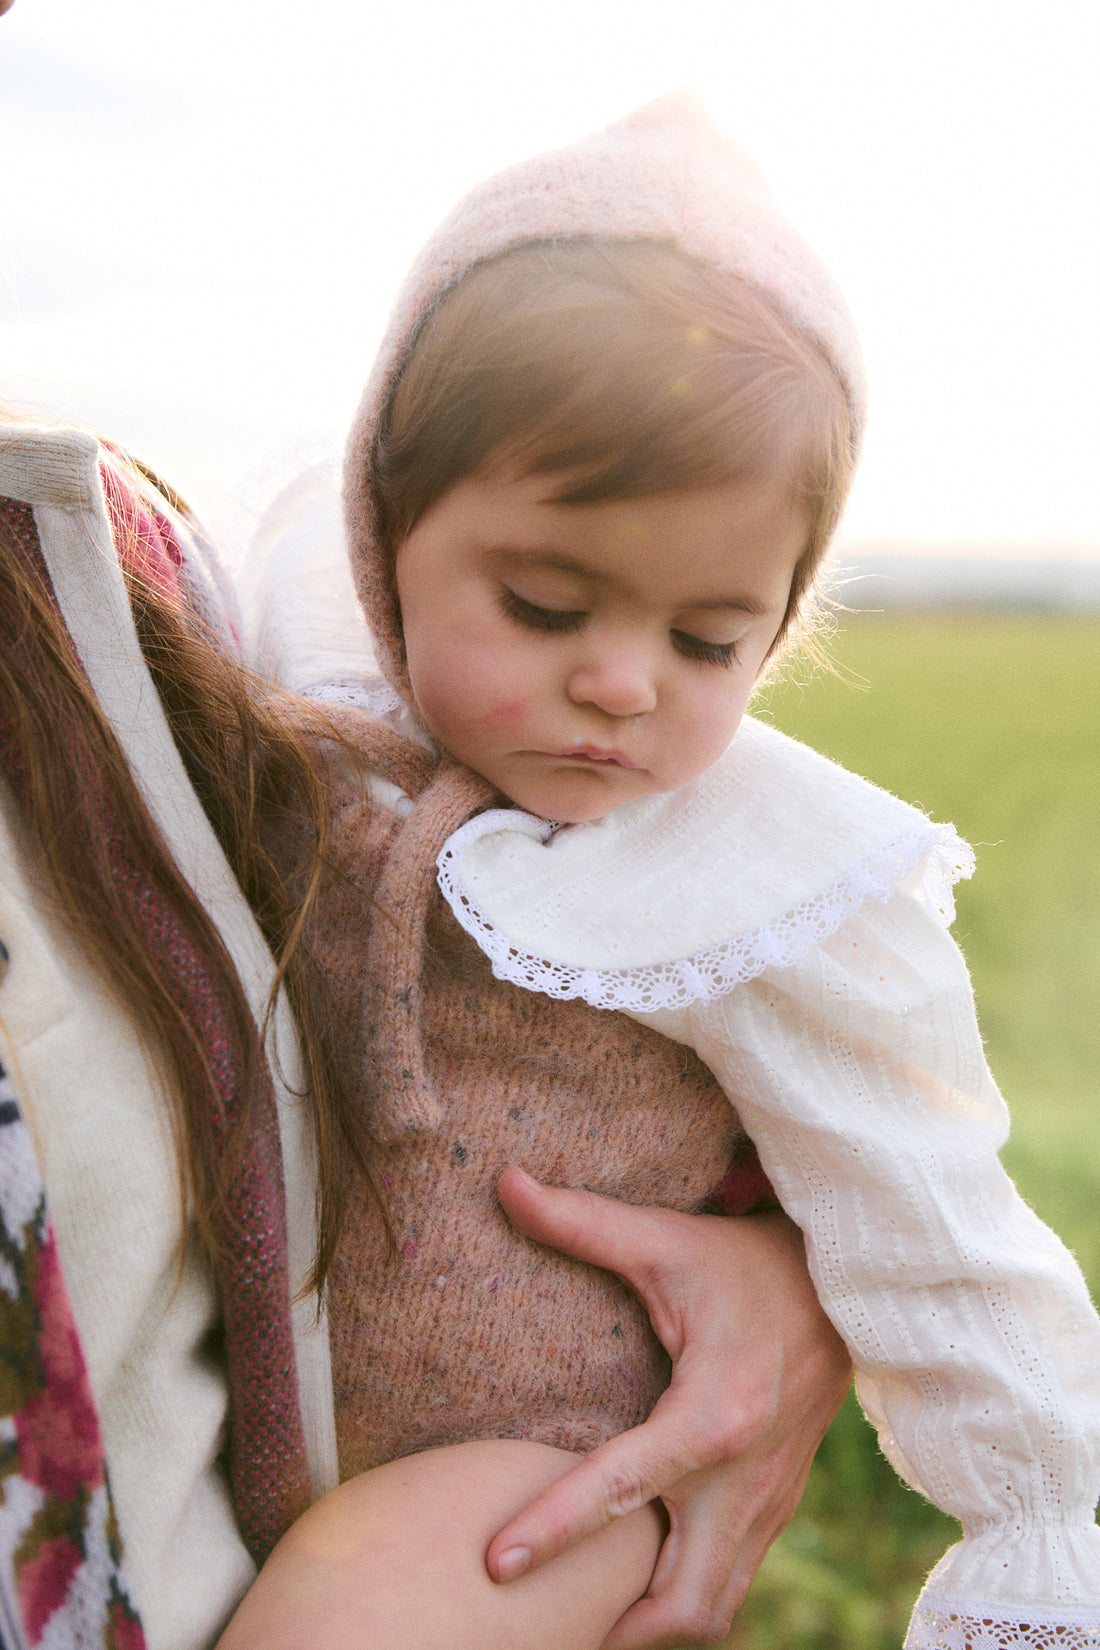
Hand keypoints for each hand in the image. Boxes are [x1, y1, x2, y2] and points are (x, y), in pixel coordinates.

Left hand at [487, 1168, 851, 1648]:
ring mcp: (768, 1501)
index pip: (621, 1488)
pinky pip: (731, 1584)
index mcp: (714, 1414)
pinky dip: (684, 1602)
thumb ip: (584, 1223)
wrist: (844, 1285)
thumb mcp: (666, 1240)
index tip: (494, 1566)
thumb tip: (505, 1184)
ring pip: (712, 1610)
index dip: (553, 1530)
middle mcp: (745, 1476)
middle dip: (612, 1627)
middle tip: (540, 1623)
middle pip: (681, 1600)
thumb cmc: (743, 1263)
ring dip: (649, 1626)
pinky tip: (636, 1587)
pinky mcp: (777, 1505)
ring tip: (583, 1619)